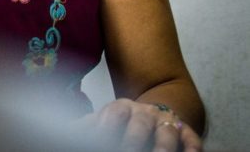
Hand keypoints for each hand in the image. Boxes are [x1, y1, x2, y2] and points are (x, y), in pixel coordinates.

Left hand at [78, 99, 201, 151]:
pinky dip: (192, 149)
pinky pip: (193, 139)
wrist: (156, 113)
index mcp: (122, 107)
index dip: (107, 126)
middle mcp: (145, 112)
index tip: (100, 141)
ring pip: (168, 131)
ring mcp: (167, 121)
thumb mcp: (103, 121)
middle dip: (133, 139)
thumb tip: (61, 131)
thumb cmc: (124, 123)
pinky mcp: (187, 133)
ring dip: (164, 147)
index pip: (114, 113)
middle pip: (140, 122)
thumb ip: (86, 126)